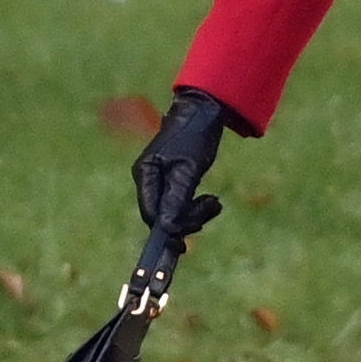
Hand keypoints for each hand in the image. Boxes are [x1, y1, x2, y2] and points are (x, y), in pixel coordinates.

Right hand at [132, 90, 228, 238]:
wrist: (203, 112)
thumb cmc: (195, 137)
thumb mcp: (189, 169)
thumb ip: (177, 199)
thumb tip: (168, 229)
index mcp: (145, 174)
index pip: (150, 215)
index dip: (166, 232)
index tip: (182, 248)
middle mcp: (147, 179)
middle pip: (162, 216)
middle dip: (188, 219)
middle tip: (213, 206)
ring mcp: (158, 180)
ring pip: (173, 212)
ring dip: (196, 213)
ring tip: (215, 203)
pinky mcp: (171, 181)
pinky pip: (180, 204)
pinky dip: (196, 206)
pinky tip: (212, 201)